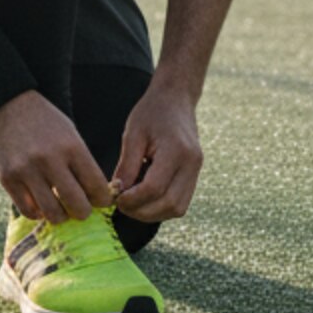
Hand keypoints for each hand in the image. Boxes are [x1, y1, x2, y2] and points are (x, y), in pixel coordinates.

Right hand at [0, 92, 115, 222]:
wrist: (5, 105)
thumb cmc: (43, 121)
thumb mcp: (69, 134)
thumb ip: (82, 163)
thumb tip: (97, 196)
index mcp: (71, 146)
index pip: (97, 186)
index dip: (103, 200)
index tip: (100, 201)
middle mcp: (50, 159)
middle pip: (77, 205)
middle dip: (83, 212)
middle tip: (81, 209)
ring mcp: (27, 170)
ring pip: (53, 213)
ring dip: (61, 216)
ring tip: (60, 209)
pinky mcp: (7, 179)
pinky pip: (28, 210)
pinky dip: (38, 213)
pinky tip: (40, 205)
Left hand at [110, 81, 202, 222]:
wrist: (176, 99)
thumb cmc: (152, 112)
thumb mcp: (133, 134)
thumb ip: (126, 166)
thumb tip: (117, 194)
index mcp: (177, 151)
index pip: (154, 188)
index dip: (133, 199)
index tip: (116, 198)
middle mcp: (192, 164)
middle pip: (169, 204)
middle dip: (142, 212)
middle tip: (121, 204)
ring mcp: (196, 170)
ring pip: (177, 208)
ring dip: (153, 213)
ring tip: (132, 202)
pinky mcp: (195, 175)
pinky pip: (180, 202)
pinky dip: (161, 206)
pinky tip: (145, 197)